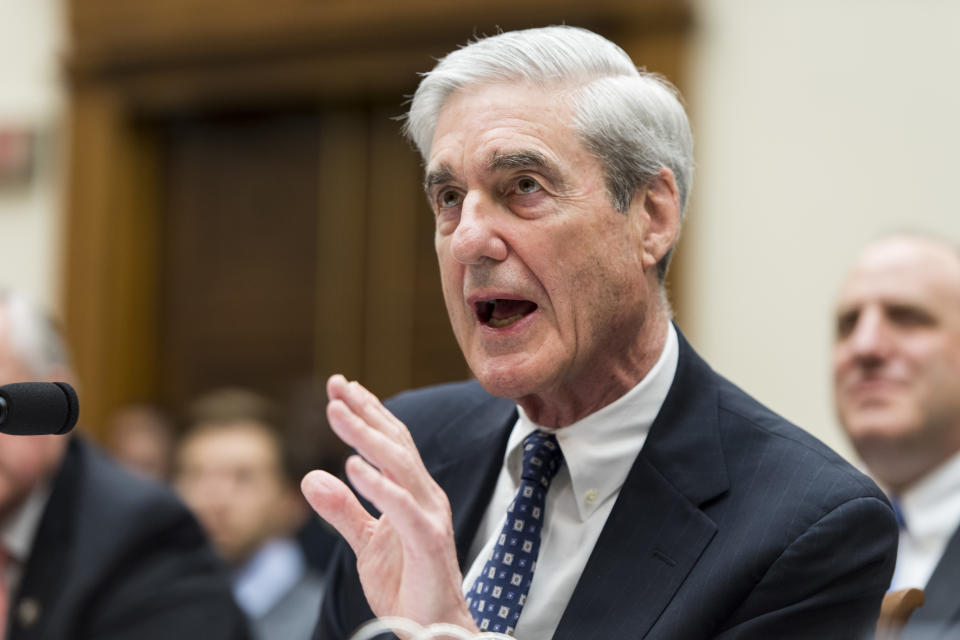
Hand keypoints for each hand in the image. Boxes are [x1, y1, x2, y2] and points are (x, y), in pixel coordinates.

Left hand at [301, 374, 476, 630]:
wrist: (435, 629)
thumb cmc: (407, 586)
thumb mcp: (365, 543)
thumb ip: (341, 510)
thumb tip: (310, 477)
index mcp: (413, 493)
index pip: (391, 442)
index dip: (368, 412)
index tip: (342, 386)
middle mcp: (425, 496)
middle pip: (395, 443)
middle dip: (365, 411)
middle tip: (337, 385)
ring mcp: (429, 517)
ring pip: (399, 465)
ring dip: (365, 436)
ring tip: (336, 413)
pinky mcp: (428, 542)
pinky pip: (401, 507)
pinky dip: (377, 484)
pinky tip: (351, 467)